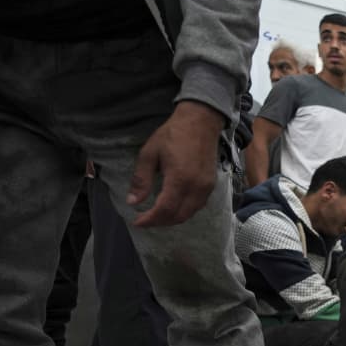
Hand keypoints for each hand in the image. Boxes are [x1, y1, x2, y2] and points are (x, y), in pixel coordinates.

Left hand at [128, 100, 223, 226]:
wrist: (200, 122)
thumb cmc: (172, 135)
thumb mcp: (149, 154)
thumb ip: (141, 179)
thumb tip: (133, 201)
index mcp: (179, 179)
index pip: (165, 209)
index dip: (150, 219)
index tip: (137, 222)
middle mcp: (196, 187)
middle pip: (178, 216)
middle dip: (160, 222)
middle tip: (146, 220)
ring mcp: (206, 187)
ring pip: (190, 213)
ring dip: (173, 219)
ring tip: (158, 216)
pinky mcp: (211, 185)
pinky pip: (198, 206)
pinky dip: (184, 211)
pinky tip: (174, 207)